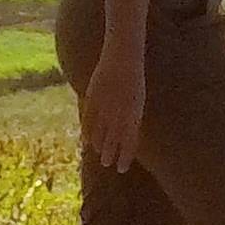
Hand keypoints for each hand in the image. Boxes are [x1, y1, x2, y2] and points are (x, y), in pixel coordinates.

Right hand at [80, 46, 149, 174]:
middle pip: (112, 139)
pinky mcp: (93, 98)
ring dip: (98, 144)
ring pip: (99, 131)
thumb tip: (128, 136)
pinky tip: (86, 140)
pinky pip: (88, 119)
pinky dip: (87, 131)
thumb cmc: (133, 79)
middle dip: (109, 153)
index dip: (124, 156)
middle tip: (106, 163)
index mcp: (133, 114)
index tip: (121, 168)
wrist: (123, 56)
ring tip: (97, 153)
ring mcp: (105, 106)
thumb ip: (132, 119)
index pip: (128, 142)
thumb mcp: (137, 100)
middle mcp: (119, 113)